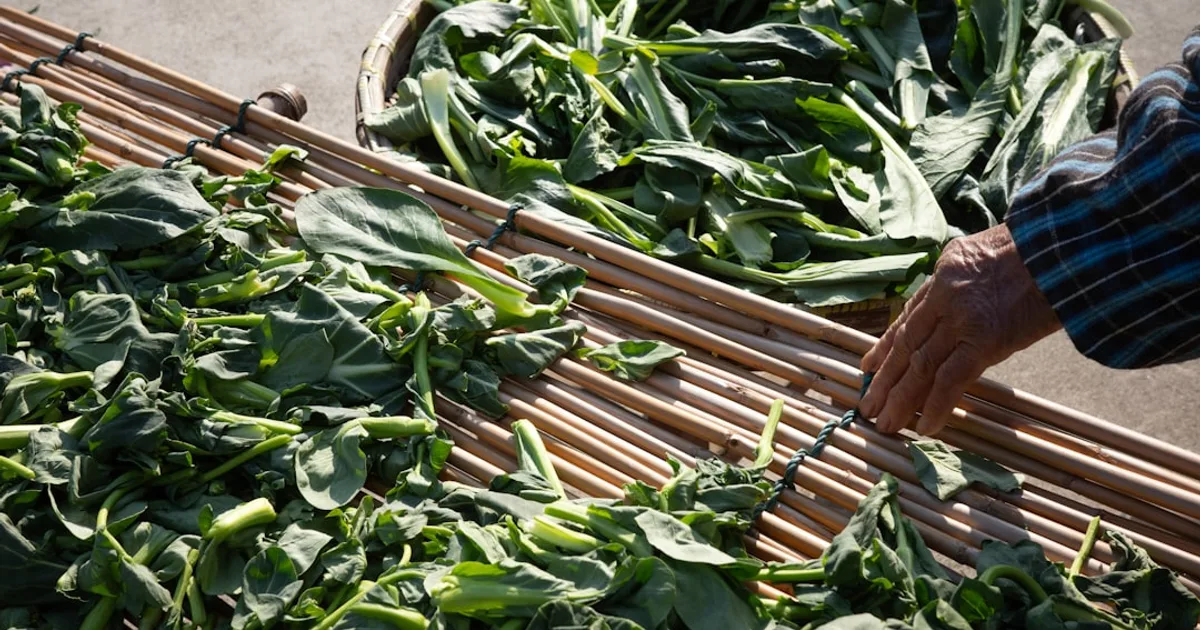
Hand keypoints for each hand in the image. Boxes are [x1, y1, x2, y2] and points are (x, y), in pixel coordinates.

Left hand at [858, 224, 1060, 434]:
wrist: (1069, 244)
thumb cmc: (1046, 247)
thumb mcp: (995, 250)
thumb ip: (972, 279)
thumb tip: (967, 305)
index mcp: (946, 271)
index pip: (909, 315)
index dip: (887, 344)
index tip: (870, 366)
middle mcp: (945, 295)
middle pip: (906, 343)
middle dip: (885, 377)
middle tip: (867, 404)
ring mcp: (962, 319)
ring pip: (920, 364)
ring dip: (900, 398)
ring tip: (883, 422)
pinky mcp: (984, 341)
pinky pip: (950, 379)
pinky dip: (935, 405)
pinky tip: (923, 427)